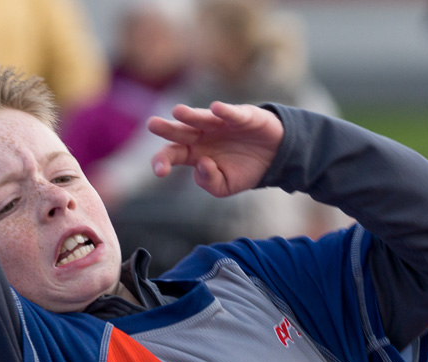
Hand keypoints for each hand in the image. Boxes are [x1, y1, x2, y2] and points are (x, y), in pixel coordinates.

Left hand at [147, 101, 283, 197]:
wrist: (275, 156)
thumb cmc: (244, 170)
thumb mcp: (225, 187)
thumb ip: (209, 182)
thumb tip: (202, 163)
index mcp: (194, 153)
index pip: (172, 154)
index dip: (163, 160)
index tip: (161, 172)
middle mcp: (202, 135)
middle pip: (181, 131)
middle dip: (167, 129)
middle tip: (152, 125)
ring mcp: (220, 124)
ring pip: (202, 118)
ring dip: (190, 115)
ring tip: (177, 112)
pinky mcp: (241, 116)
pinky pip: (232, 114)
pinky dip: (225, 112)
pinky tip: (217, 109)